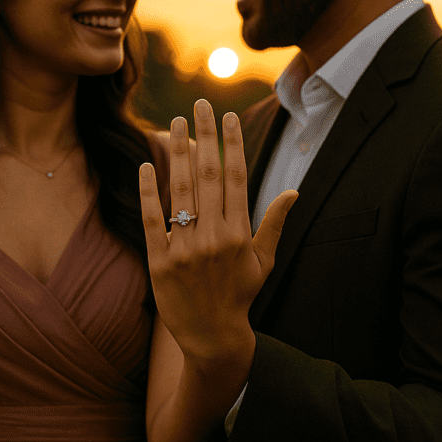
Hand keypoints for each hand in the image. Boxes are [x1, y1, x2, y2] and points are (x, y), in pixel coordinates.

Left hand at [139, 98, 298, 365]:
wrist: (212, 338)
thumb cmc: (240, 295)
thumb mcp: (263, 261)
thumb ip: (274, 223)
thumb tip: (294, 190)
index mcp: (239, 233)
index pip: (235, 177)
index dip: (232, 143)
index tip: (228, 116)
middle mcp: (213, 237)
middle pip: (208, 175)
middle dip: (204, 135)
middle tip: (198, 104)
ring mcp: (185, 249)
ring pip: (180, 190)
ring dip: (178, 152)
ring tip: (175, 122)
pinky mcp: (159, 261)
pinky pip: (152, 219)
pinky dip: (148, 191)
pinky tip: (147, 164)